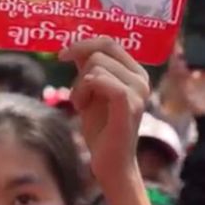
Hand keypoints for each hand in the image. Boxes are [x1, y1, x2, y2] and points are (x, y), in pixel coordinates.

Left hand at [60, 38, 149, 183]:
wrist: (110, 162)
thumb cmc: (101, 128)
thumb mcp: (91, 91)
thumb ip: (88, 68)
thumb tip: (75, 46)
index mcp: (136, 72)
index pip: (110, 43)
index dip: (84, 43)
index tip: (62, 55)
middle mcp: (141, 78)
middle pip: (101, 51)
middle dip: (80, 68)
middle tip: (77, 93)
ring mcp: (138, 91)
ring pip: (97, 65)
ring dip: (79, 85)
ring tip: (81, 105)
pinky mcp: (129, 105)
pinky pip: (100, 80)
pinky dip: (84, 89)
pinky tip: (81, 105)